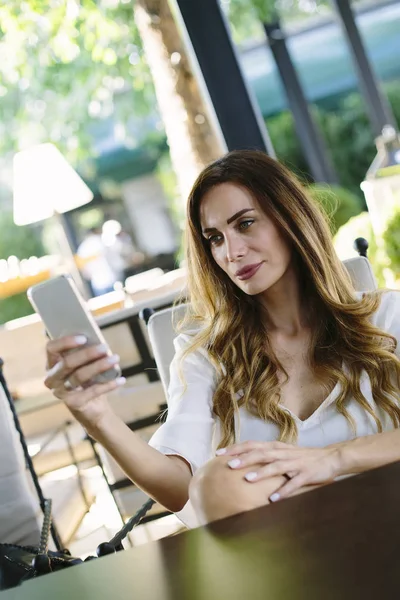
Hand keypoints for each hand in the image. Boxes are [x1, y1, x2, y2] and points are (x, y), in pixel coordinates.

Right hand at [44, 335, 124, 433]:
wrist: (93, 406)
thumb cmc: (88, 378)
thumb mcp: (86, 363)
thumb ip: (86, 351)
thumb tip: (98, 340)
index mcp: (52, 363)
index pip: (51, 348)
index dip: (65, 342)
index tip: (84, 338)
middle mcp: (52, 378)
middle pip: (67, 363)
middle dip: (87, 354)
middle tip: (105, 347)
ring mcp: (61, 392)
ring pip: (79, 376)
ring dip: (99, 366)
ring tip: (115, 359)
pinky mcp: (73, 403)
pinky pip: (92, 391)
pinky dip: (108, 385)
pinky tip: (121, 380)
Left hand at [217, 441, 341, 500]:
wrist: (329, 457)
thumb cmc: (301, 457)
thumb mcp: (281, 453)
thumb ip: (264, 455)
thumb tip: (241, 461)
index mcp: (275, 447)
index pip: (251, 445)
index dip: (235, 448)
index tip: (218, 453)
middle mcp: (282, 453)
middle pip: (260, 454)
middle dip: (244, 459)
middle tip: (229, 465)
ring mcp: (294, 463)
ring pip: (275, 466)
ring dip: (261, 473)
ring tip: (247, 479)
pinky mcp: (306, 474)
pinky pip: (293, 483)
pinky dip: (283, 491)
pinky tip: (273, 499)